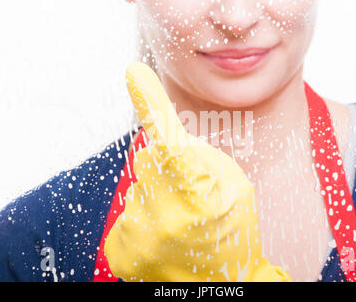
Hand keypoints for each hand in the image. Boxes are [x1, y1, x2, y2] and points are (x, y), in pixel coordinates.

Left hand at [104, 62, 290, 281]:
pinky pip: (128, 211)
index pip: (170, 139)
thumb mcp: (235, 189)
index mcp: (200, 196)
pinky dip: (145, 215)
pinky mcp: (120, 249)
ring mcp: (138, 236)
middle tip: (192, 195)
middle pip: (150, 160)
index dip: (151, 103)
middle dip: (168, 165)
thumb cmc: (234, 234)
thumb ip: (201, 159)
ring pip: (139, 186)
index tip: (134, 75)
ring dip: (158, 194)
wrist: (221, 286)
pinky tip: (164, 234)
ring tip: (181, 221)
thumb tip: (165, 142)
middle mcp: (162, 216)